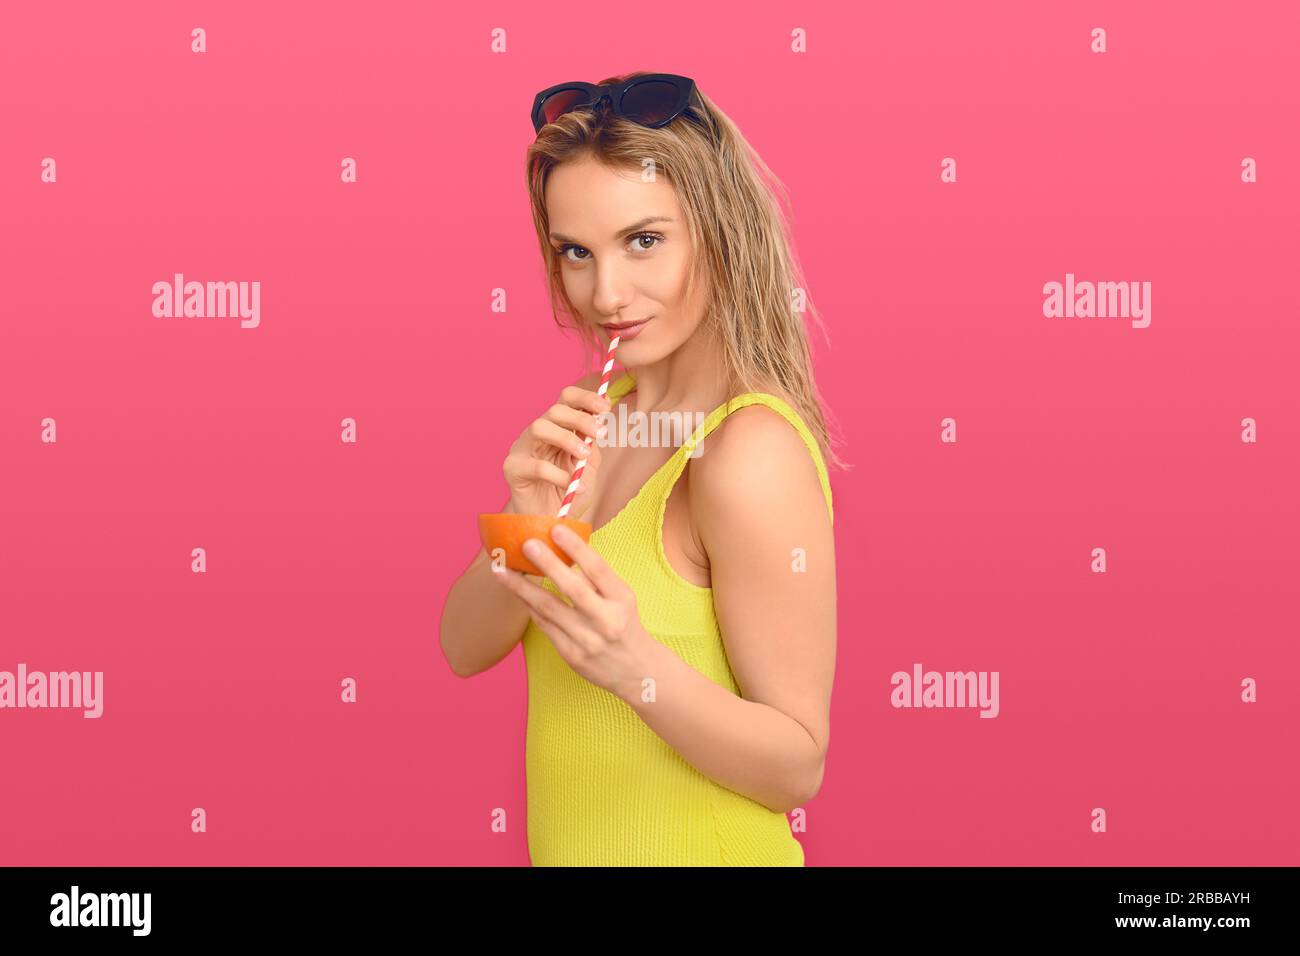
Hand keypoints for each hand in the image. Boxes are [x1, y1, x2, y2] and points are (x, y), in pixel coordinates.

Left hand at [492, 523, 654, 699]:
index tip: (556, 529)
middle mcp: (606, 620)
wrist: (635, 670)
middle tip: (526, 544)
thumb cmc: (624, 624)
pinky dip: (529, 607)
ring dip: (522, 587)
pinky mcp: (572, 655)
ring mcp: (587, 640)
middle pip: (573, 588)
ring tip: (501, 570)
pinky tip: (515, 592)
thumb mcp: (622, 598)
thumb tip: (562, 549)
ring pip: (550, 608)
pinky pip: (544, 626)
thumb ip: (597, 578)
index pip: (598, 569)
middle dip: (547, 564)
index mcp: (622, 599)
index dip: (576, 548)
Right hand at [502, 385, 610, 518]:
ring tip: (583, 456)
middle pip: (554, 410)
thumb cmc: (569, 491)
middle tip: (601, 433)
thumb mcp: (589, 465)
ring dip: (567, 439)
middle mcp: (537, 433)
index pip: (566, 399)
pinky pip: (536, 465)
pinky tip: (573, 485)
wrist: (551, 522)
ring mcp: (522, 448)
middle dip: (581, 418)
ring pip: (539, 427)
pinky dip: (559, 474)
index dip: (586, 398)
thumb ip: (592, 441)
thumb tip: (601, 413)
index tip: (606, 407)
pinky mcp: (512, 469)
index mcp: (557, 427)